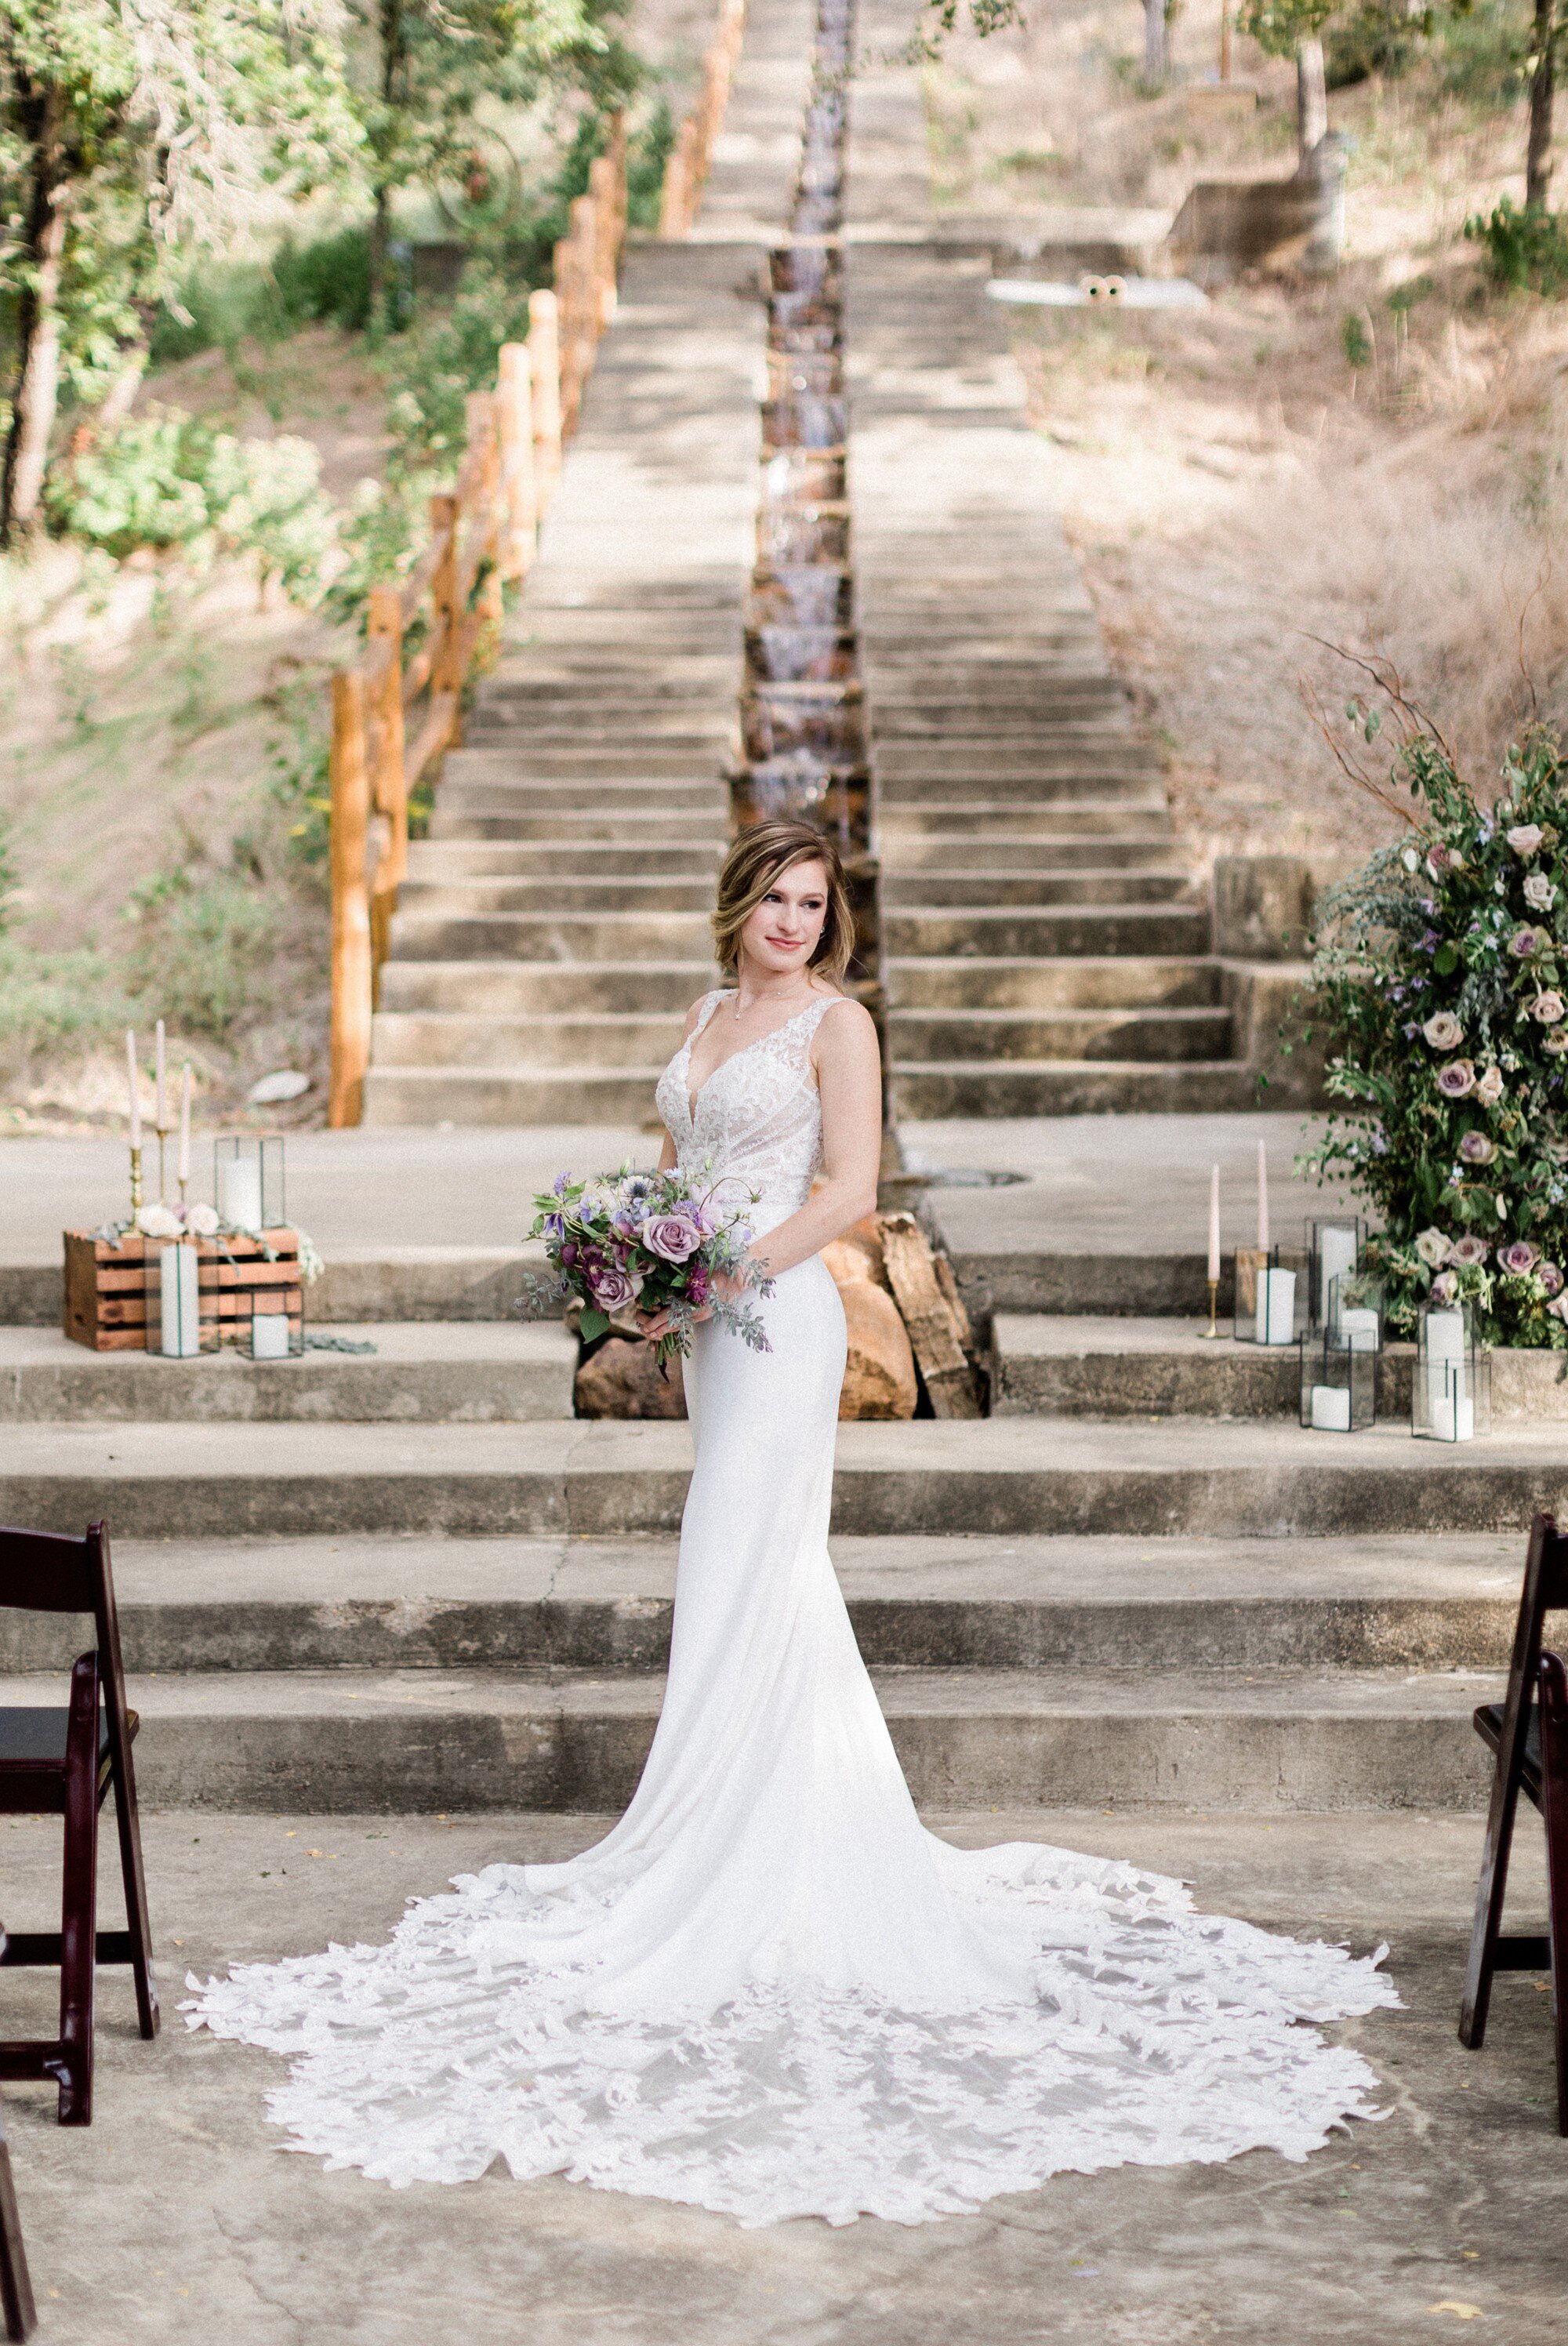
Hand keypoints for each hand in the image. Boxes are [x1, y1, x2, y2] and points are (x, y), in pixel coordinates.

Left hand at [636, 1262, 750, 1343]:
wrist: (738, 1278)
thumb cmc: (718, 1270)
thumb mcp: (698, 1271)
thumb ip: (681, 1275)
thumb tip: (662, 1268)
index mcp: (692, 1303)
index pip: (669, 1316)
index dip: (655, 1323)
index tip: (645, 1327)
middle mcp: (695, 1313)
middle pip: (672, 1326)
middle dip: (657, 1329)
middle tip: (645, 1330)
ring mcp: (701, 1315)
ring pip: (680, 1326)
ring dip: (666, 1330)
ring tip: (653, 1334)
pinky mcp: (704, 1315)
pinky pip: (687, 1323)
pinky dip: (676, 1326)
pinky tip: (669, 1328)